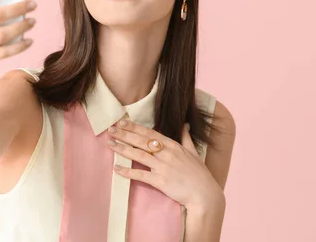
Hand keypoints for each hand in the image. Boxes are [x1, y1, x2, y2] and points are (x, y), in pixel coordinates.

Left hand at [107, 120, 223, 211]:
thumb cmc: (199, 174)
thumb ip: (186, 137)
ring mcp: (163, 167)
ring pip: (138, 155)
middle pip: (141, 141)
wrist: (205, 194)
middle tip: (110, 129)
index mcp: (173, 146)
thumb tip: (185, 124)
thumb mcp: (193, 152)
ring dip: (122, 149)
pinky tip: (116, 169)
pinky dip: (127, 172)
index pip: (150, 133)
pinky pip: (141, 175)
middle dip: (124, 134)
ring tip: (110, 143)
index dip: (135, 127)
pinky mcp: (160, 181)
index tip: (122, 122)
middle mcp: (166, 154)